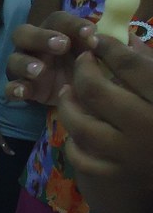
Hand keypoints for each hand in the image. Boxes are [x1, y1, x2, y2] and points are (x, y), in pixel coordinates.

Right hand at [6, 11, 95, 105]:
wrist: (78, 95)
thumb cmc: (83, 67)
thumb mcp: (91, 54)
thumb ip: (91, 45)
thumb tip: (93, 39)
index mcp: (52, 32)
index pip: (56, 20)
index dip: (72, 24)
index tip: (90, 33)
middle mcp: (32, 46)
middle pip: (23, 33)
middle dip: (40, 38)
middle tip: (61, 45)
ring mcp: (22, 67)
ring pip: (13, 61)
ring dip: (25, 64)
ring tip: (39, 70)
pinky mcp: (21, 88)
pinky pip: (9, 88)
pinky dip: (14, 89)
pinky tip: (23, 92)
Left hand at [58, 33, 152, 212]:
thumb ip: (149, 66)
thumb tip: (125, 37)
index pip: (132, 67)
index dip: (109, 48)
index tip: (96, 39)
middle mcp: (147, 127)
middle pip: (98, 92)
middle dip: (83, 72)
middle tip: (80, 63)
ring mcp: (127, 155)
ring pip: (81, 124)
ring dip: (68, 105)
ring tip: (68, 93)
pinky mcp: (114, 175)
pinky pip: (80, 155)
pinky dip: (73, 140)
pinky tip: (75, 128)